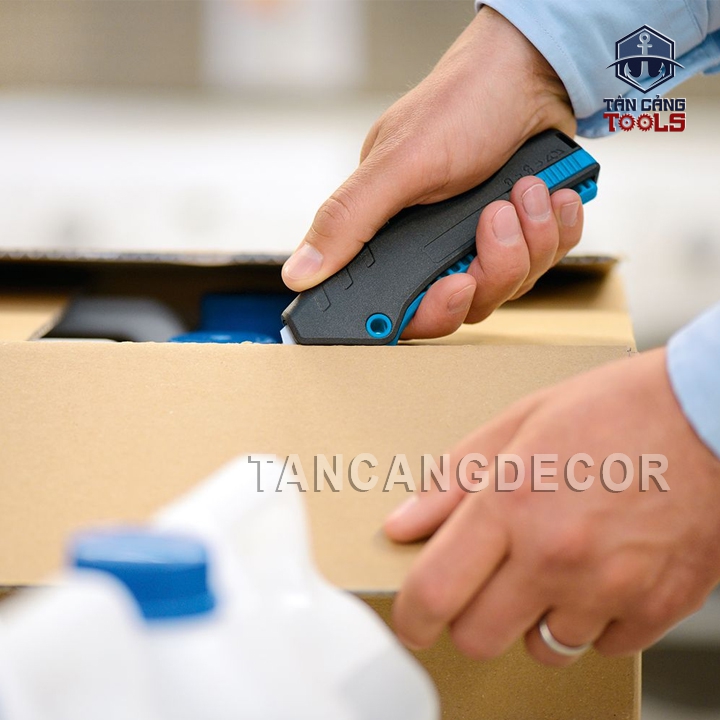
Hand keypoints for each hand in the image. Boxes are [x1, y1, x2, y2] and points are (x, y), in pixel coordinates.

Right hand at [282, 8, 580, 338]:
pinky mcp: (520, 237)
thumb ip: (348, 220)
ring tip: (526, 190)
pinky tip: (549, 195)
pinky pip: (545, 261)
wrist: (530, 71)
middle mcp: (434, 247)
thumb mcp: (398, 163)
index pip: (403, 307)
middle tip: (496, 217)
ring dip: (530, 239)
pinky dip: (555, 230)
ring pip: (510, 285)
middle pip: (465, 303)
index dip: (432, 311)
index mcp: (392, 237)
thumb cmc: (461, 105)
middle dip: (493, 267)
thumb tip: (299, 272)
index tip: (455, 285)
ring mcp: (480, 244)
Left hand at [384, 349, 719, 664]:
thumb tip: (407, 523)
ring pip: (542, 647)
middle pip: (479, 635)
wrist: (706, 415)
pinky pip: (602, 645)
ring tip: (551, 568)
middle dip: (469, 618)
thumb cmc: (616, 410)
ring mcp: (608, 587)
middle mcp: (556, 554)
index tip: (412, 619)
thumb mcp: (518, 424)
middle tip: (482, 586)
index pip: (435, 590)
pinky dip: (591, 620)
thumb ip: (453, 479)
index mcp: (513, 503)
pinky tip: (597, 573)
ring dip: (534, 618)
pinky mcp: (655, 607)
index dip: (411, 616)